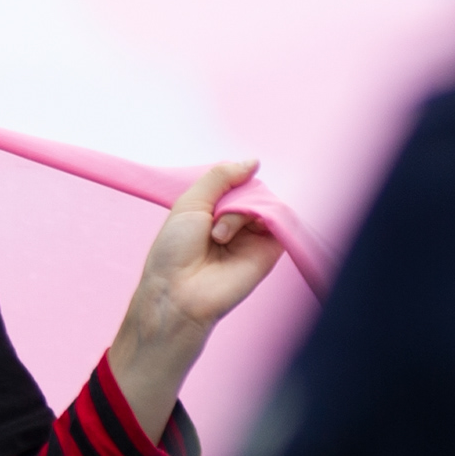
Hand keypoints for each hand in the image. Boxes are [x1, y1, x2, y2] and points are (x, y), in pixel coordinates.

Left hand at [106, 162, 284, 442]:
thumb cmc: (174, 252)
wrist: (179, 294)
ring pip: (264, 202)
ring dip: (240, 212)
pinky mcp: (270, 251)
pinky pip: (280, 221)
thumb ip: (221, 178)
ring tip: (218, 236)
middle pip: (252, 189)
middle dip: (232, 199)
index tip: (208, 200)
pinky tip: (238, 231)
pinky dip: (263, 218)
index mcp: (215, 210)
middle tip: (212, 223)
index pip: (235, 180)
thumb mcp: (190, 203)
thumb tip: (254, 161)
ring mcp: (255, 236)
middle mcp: (237, 222)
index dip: (227, 180)